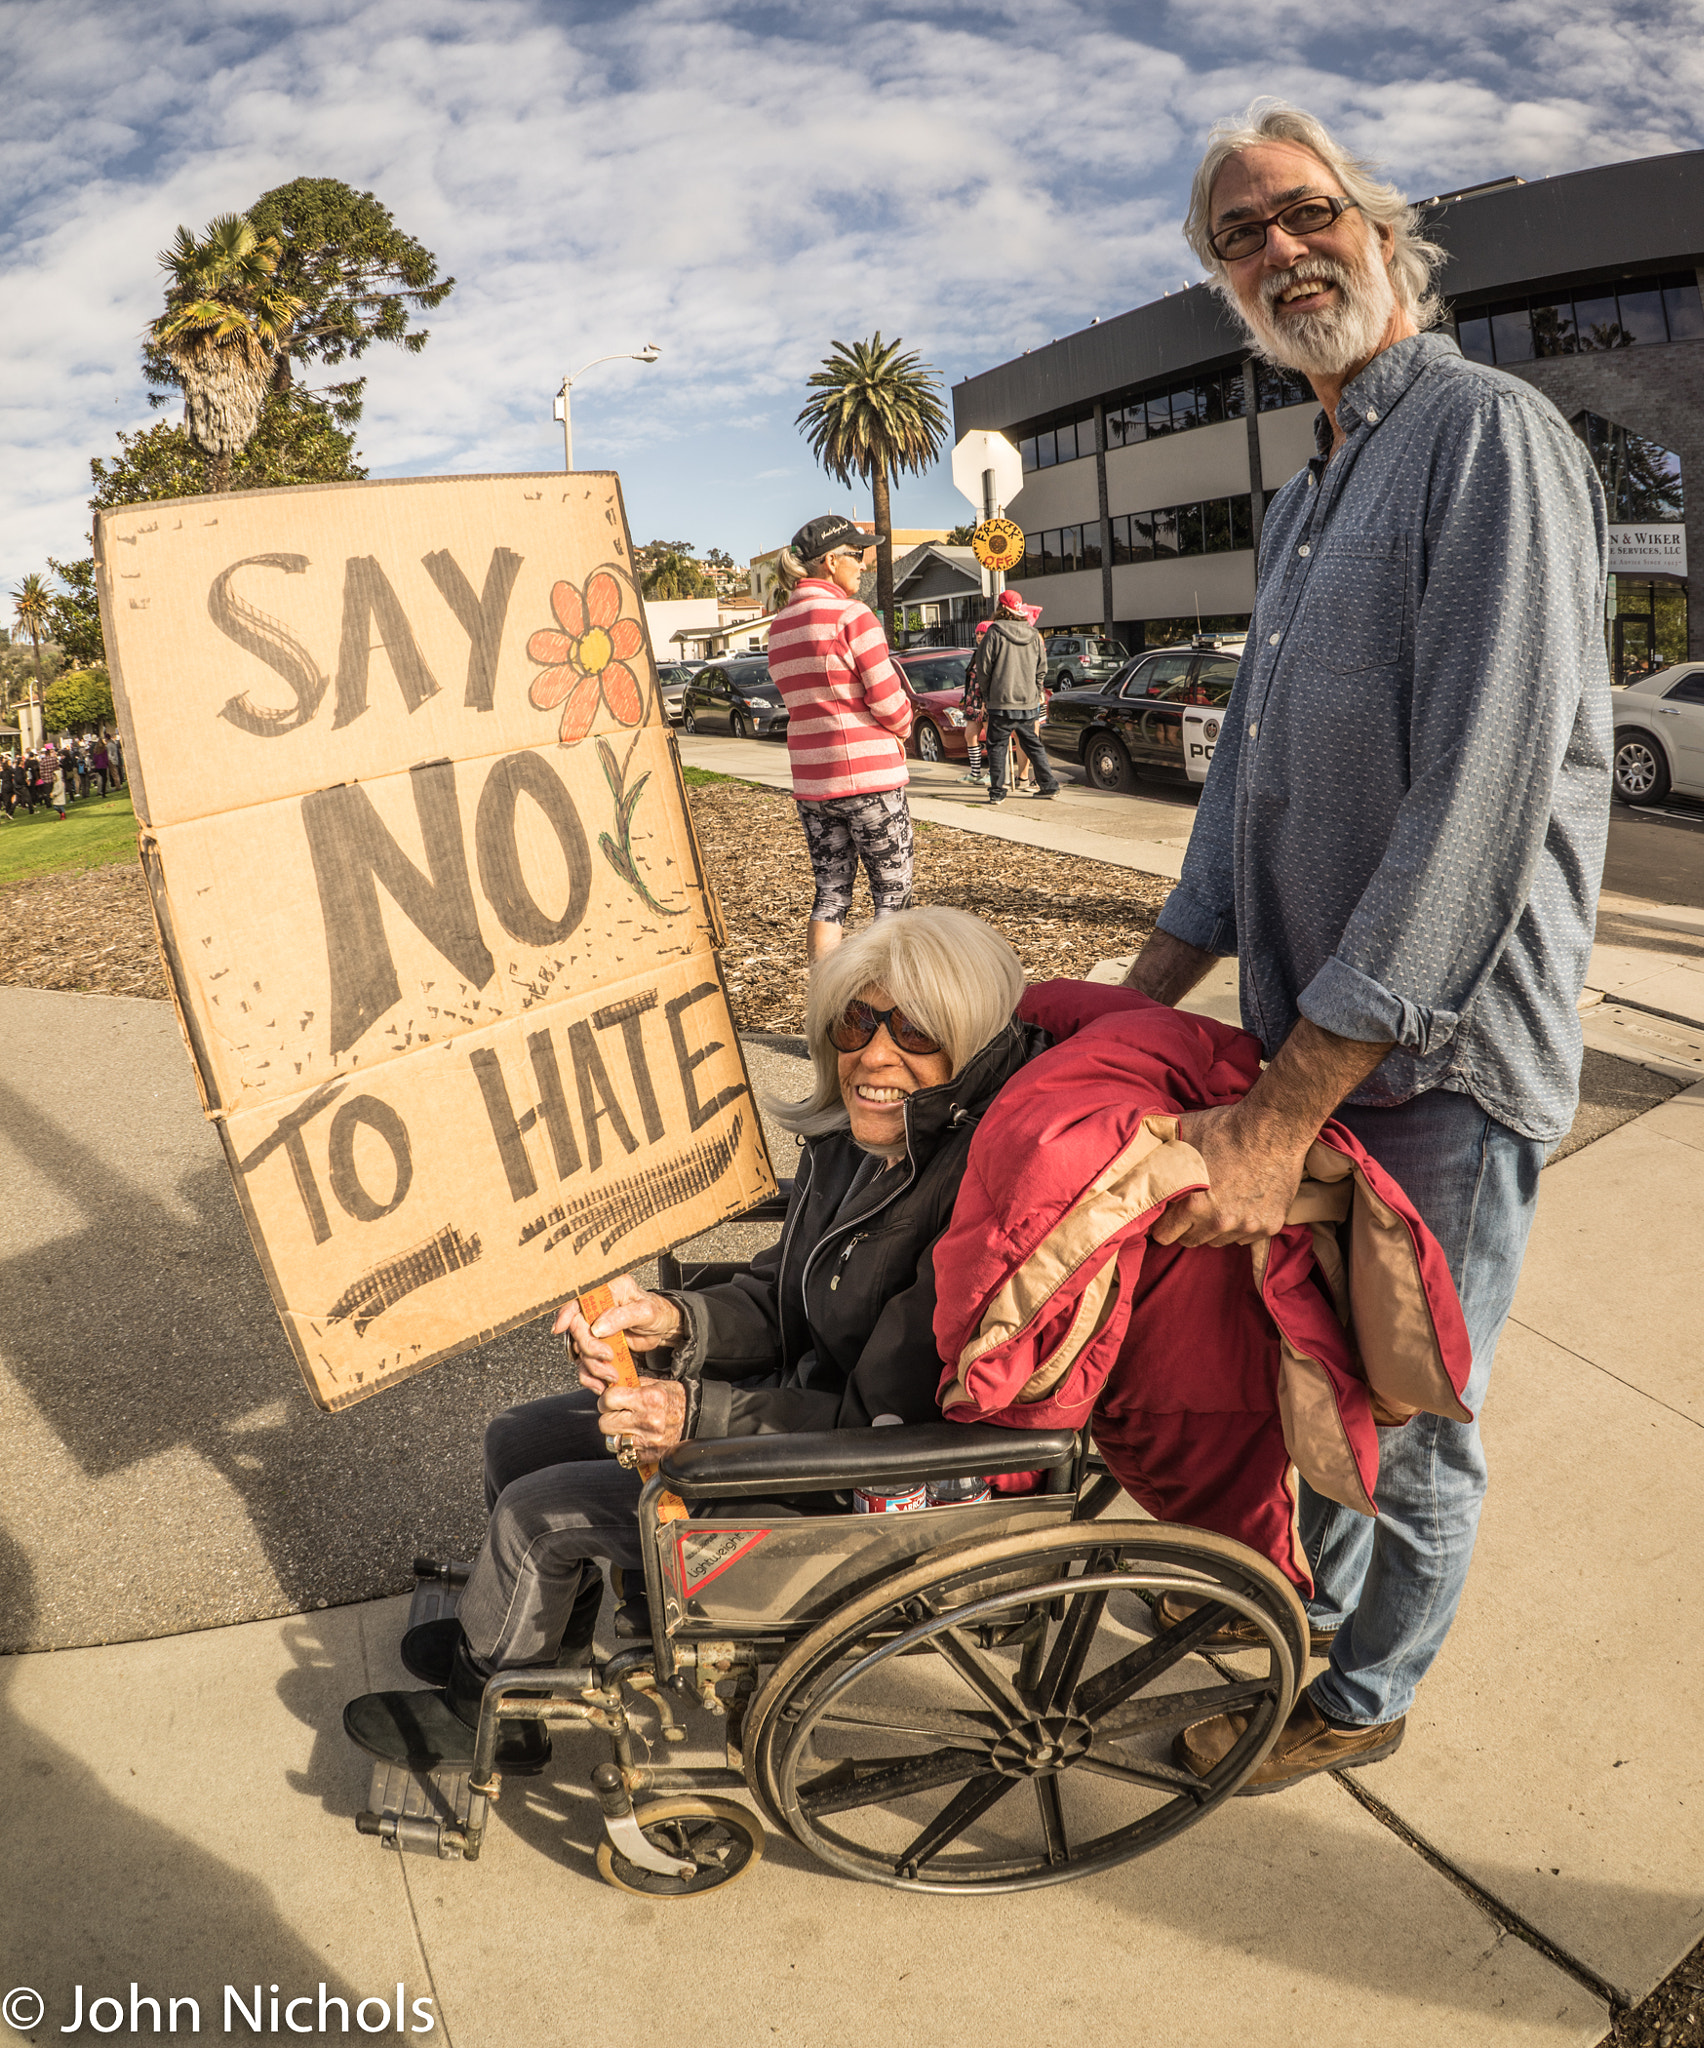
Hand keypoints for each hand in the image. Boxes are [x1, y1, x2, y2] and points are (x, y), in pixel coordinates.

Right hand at [553, 1274, 683, 1390]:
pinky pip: (585, 1363)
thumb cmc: (657, 1312)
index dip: (566, 1313)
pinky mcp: (597, 1345)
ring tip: (612, 1374)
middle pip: (577, 1329)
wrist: (664, 1328)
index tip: (560, 1328)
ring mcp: (595, 1327)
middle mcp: (596, 1307)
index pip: (578, 1299)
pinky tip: (602, 1383)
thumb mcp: (646, 1312)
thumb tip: (597, 1328)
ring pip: (580, 1350)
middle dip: (589, 1348)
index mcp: (607, 1289)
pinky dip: (592, 1376)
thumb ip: (622, 1317)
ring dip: (593, 1366)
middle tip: (607, 1357)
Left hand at [596, 1377, 687, 1458]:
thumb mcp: (657, 1384)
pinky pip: (623, 1454)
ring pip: (612, 1441)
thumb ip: (632, 1385)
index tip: (609, 1402)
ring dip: (616, 1435)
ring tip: (627, 1428)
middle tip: (617, 1415)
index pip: (609, 1400)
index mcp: (649, 1398)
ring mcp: (648, 1440)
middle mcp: (648, 1420)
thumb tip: (610, 1386)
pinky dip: (625, 1448)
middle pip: (605, 1423)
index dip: (606, 1400)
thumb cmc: (676, 1400)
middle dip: (609, 1418)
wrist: (696, 1419)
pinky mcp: (649, 1455)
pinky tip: (634, 1439)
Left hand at [1150, 1103, 1311, 1248]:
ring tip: (1219, 1200)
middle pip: (1191, 1241)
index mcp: (1194, 1205)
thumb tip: (1131, 1157)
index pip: (1164, 1236)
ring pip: (1219, 1241)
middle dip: (1187, 1226)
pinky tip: (1242, 1201)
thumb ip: (1156, 1155)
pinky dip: (1242, 1224)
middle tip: (1193, 1205)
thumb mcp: (1181, 1136)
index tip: (1166, 1213)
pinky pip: (1247, 1237)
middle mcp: (1220, 1222)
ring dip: (1215, 1227)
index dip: (1162, 1224)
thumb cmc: (1225, 1128)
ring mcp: (1248, 1226)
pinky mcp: (1271, 1225)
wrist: (1274, 1125)